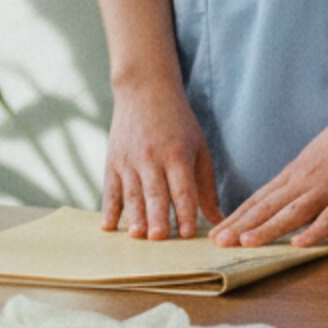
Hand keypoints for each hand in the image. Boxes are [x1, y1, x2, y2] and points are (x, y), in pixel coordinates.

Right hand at [101, 78, 219, 238]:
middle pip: (156, 193)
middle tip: (158, 237)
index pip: (182, 189)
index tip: (187, 234)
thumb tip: (219, 220)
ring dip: (134, 216)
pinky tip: (107, 226)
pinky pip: (110, 189)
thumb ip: (206, 186)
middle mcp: (152, 158)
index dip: (185, 211)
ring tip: (136, 236)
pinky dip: (109, 209)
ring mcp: (129, 160)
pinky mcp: (113, 161)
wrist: (144, 89)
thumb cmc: (178, 122)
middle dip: (157, 216)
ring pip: (132, 193)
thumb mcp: (199, 148)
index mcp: (177, 155)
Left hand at [211, 94, 327, 247]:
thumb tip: (290, 200)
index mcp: (297, 171)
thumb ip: (305, 179)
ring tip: (246, 242)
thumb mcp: (319, 156)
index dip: (239, 216)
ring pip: (293, 211)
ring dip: (268, 228)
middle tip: (218, 240)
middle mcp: (307, 179)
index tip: (218, 230)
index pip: (261, 198)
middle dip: (242, 225)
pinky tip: (300, 243)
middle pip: (269, 206)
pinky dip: (316, 230)